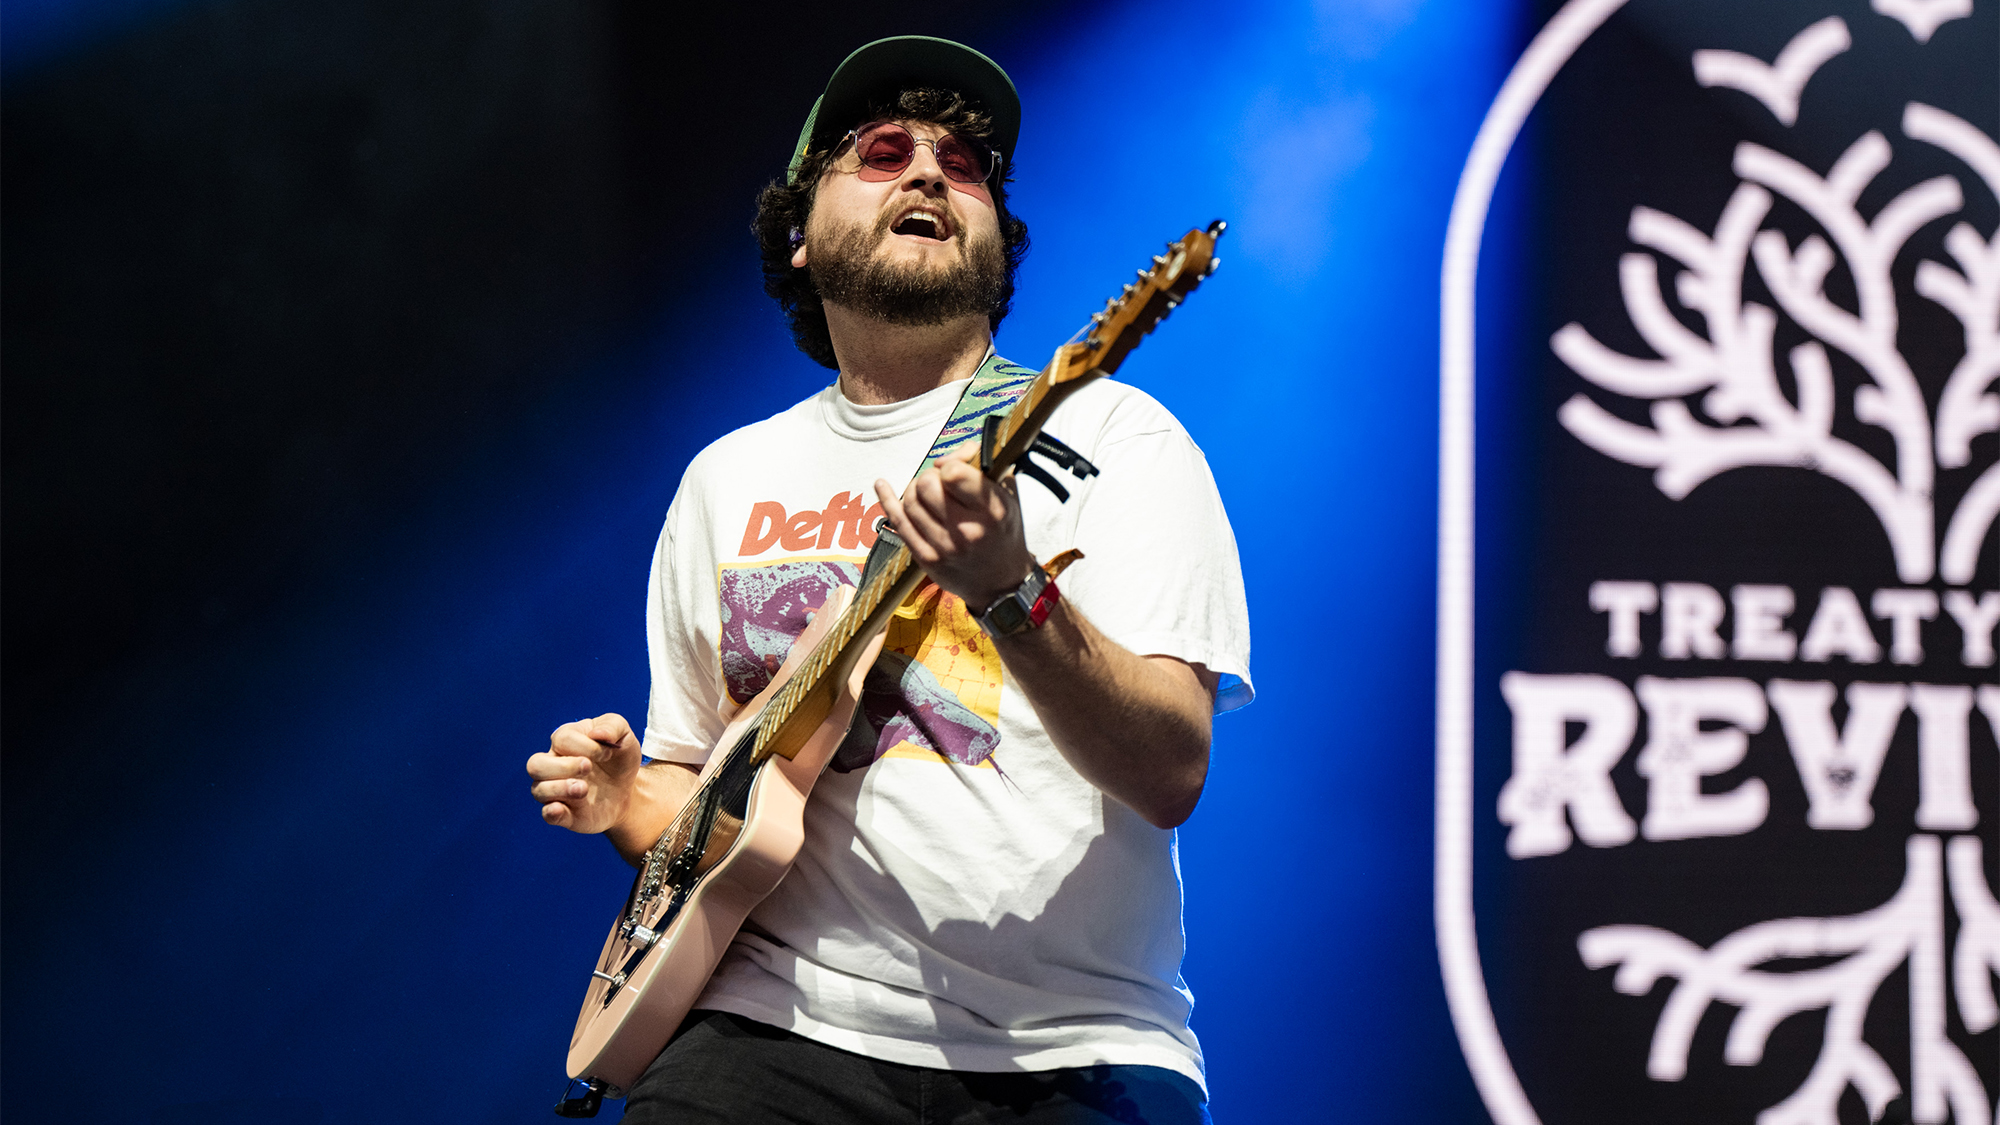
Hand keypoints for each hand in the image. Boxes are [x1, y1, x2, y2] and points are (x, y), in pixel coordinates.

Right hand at [528, 713, 641, 833]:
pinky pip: (547, 814)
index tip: (608, 753)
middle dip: (563, 766)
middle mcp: (554, 765)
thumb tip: (597, 733)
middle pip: (535, 764)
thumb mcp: (623, 736)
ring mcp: (556, 791)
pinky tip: (562, 809)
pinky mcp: (564, 813)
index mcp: (565, 741)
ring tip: (584, 789)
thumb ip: (612, 726)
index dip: (586, 746)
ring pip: (538, 789)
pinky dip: (552, 812)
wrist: (628, 790)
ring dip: (559, 788)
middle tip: (588, 767)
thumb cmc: (619, 758)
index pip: (561, 739)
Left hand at [875, 447, 1036, 610]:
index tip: (953, 469)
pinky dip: (888, 499)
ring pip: (910, 501)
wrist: (1001, 582)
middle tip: (940, 485)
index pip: (953, 474)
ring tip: (928, 494)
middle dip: (931, 477)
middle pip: (927, 484)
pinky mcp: (926, 558)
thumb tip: (948, 454)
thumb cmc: (1002, 532)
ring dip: (915, 490)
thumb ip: (981, 467)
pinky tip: (882, 485)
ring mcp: (944, 546)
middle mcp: (967, 530)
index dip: (949, 464)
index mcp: (992, 511)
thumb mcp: (1006, 496)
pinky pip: (899, 522)